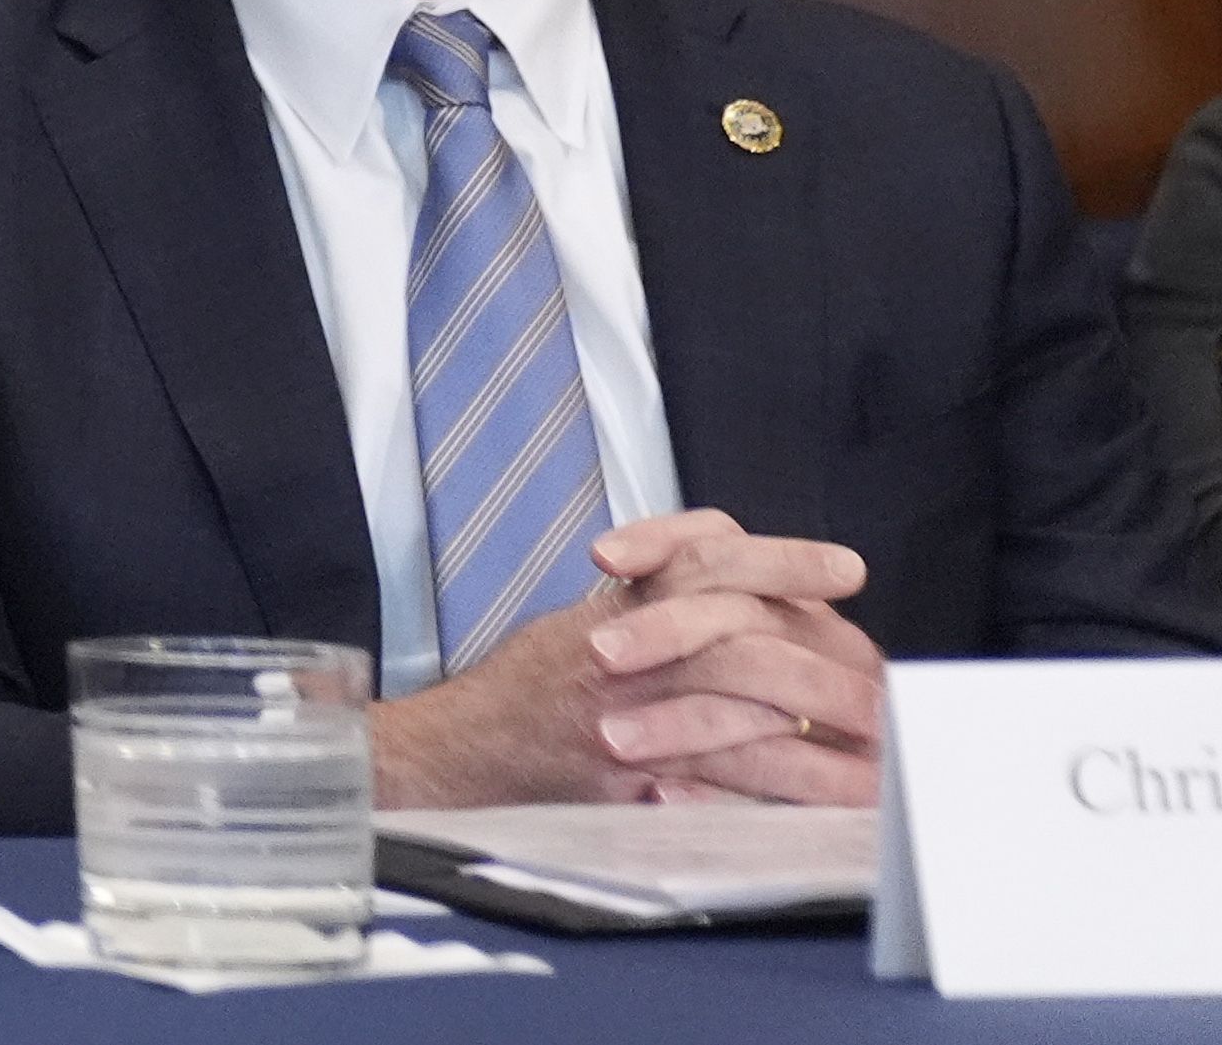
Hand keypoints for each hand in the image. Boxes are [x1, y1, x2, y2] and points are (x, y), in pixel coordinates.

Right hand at [369, 512, 883, 809]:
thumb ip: (668, 600)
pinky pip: (721, 771)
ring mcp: (627, 706)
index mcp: (624, 601)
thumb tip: (767, 603)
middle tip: (883, 691)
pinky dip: (783, 781)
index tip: (845, 569)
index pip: (710, 555)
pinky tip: (831, 793)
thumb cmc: (532, 688)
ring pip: (737, 700)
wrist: (464, 746)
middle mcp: (625, 644)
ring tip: (878, 750)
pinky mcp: (630, 769)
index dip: (781, 559)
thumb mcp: (593, 618)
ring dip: (820, 728)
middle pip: (738, 629)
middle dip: (822, 662)